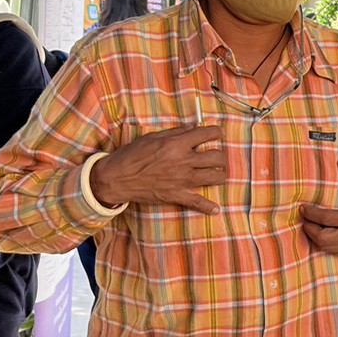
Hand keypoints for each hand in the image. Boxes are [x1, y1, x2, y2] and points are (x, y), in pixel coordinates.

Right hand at [90, 125, 226, 213]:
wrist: (116, 178)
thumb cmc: (132, 155)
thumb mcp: (152, 137)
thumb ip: (176, 132)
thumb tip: (193, 127)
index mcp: (177, 144)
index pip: (207, 134)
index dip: (217, 132)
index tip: (218, 134)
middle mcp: (184, 161)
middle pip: (217, 157)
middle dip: (221, 155)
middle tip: (217, 156)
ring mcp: (182, 180)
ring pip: (215, 177)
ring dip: (219, 175)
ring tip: (216, 173)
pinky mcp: (177, 195)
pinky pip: (198, 203)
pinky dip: (208, 207)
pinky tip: (215, 209)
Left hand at [300, 164, 337, 255]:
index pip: (327, 218)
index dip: (311, 213)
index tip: (303, 207)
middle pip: (322, 238)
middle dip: (309, 228)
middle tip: (305, 218)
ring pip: (325, 247)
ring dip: (315, 237)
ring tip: (311, 225)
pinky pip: (333, 251)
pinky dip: (324, 243)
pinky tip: (322, 233)